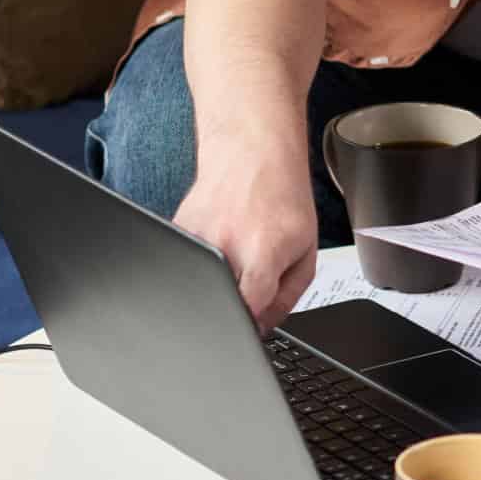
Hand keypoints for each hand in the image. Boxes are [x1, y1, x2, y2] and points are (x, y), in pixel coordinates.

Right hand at [174, 145, 318, 331]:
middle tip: (246, 285)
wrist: (252, 151)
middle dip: (232, 308)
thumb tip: (261, 328)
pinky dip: (200, 265)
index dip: (251, 326)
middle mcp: (224, 245)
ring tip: (234, 254)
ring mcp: (194, 237)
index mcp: (261, 252)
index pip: (247, 312)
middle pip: (219, 304)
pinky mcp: (175, 230)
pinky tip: (217, 243)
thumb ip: (286, 297)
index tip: (252, 323)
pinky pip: (185, 266)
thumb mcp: (306, 249)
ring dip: (216, 282)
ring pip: (199, 286)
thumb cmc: (283, 197)